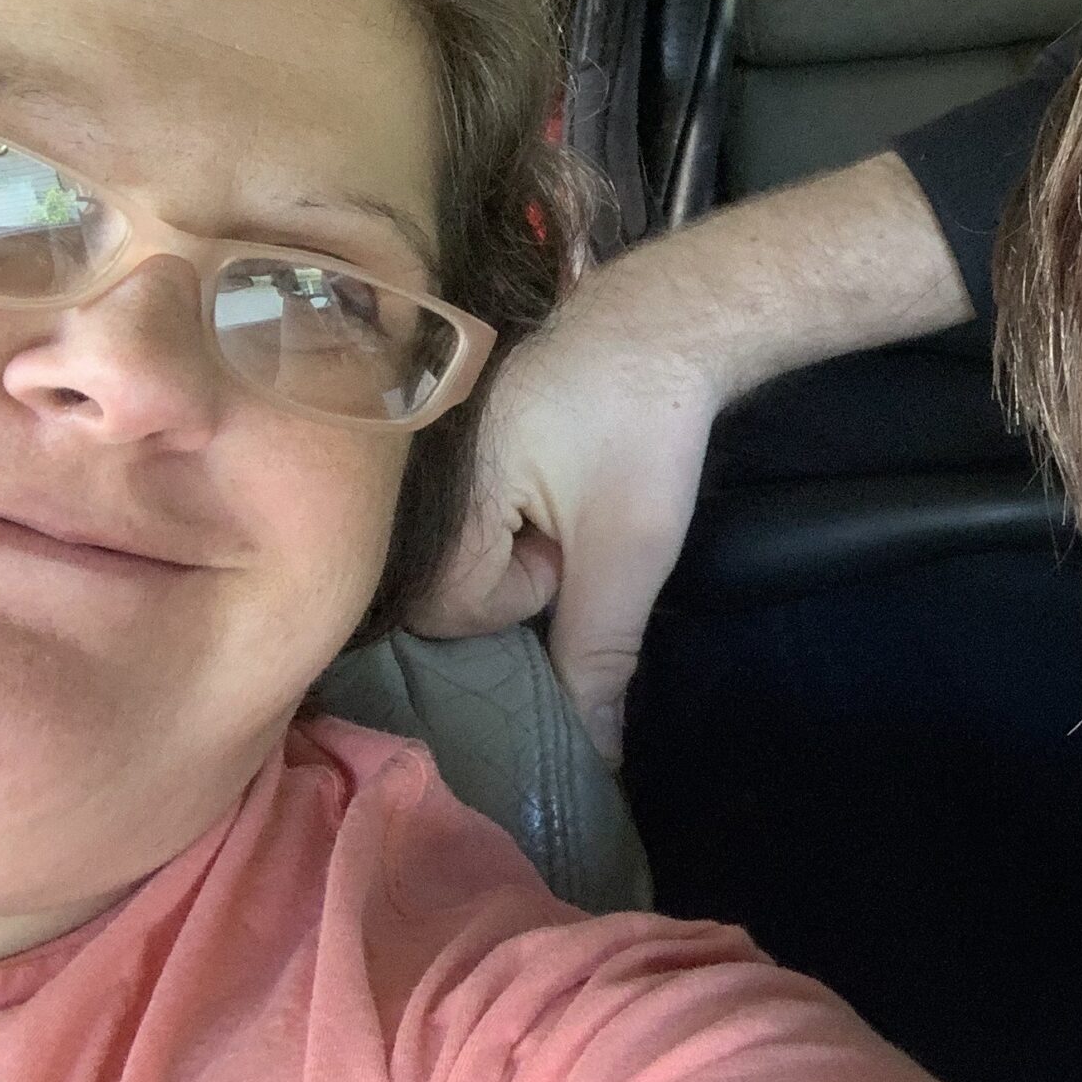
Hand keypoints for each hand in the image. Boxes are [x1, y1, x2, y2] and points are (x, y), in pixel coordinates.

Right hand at [420, 294, 722, 763]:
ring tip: (567, 492)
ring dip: (519, 541)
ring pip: (458, 545)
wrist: (668, 319)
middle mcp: (412, 463)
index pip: (445, 605)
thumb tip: (594, 762)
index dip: (515, 597)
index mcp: (437, 490)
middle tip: (569, 524)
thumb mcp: (627, 553)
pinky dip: (511, 512)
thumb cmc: (644, 429)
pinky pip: (462, 509)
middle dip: (515, 573)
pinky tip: (554, 476)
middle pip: (444, 580)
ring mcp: (430, 442)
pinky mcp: (454, 432)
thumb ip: (596, 659)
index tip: (567, 555)